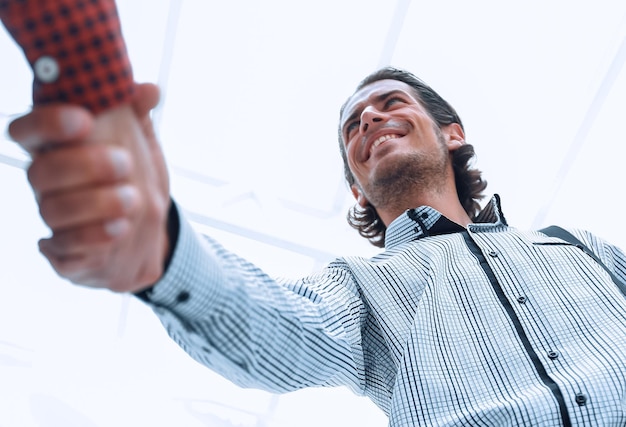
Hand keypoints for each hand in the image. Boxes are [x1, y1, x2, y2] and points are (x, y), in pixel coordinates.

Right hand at [9, 84, 170, 291]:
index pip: (27, 130)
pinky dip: (93, 238)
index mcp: (59, 150)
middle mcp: (49, 186)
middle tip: (125, 162)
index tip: (84, 120)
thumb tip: (149, 91)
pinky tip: (119, 228)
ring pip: (52, 210)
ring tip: (132, 199)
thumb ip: (138, 117)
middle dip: (84, 166)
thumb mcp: (142, 146)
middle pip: (40, 172)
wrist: (148, 234)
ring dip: (95, 204)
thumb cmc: (134, 181)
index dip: (47, 123)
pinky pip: (66, 249)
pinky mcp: (68, 254)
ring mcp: (56, 221)